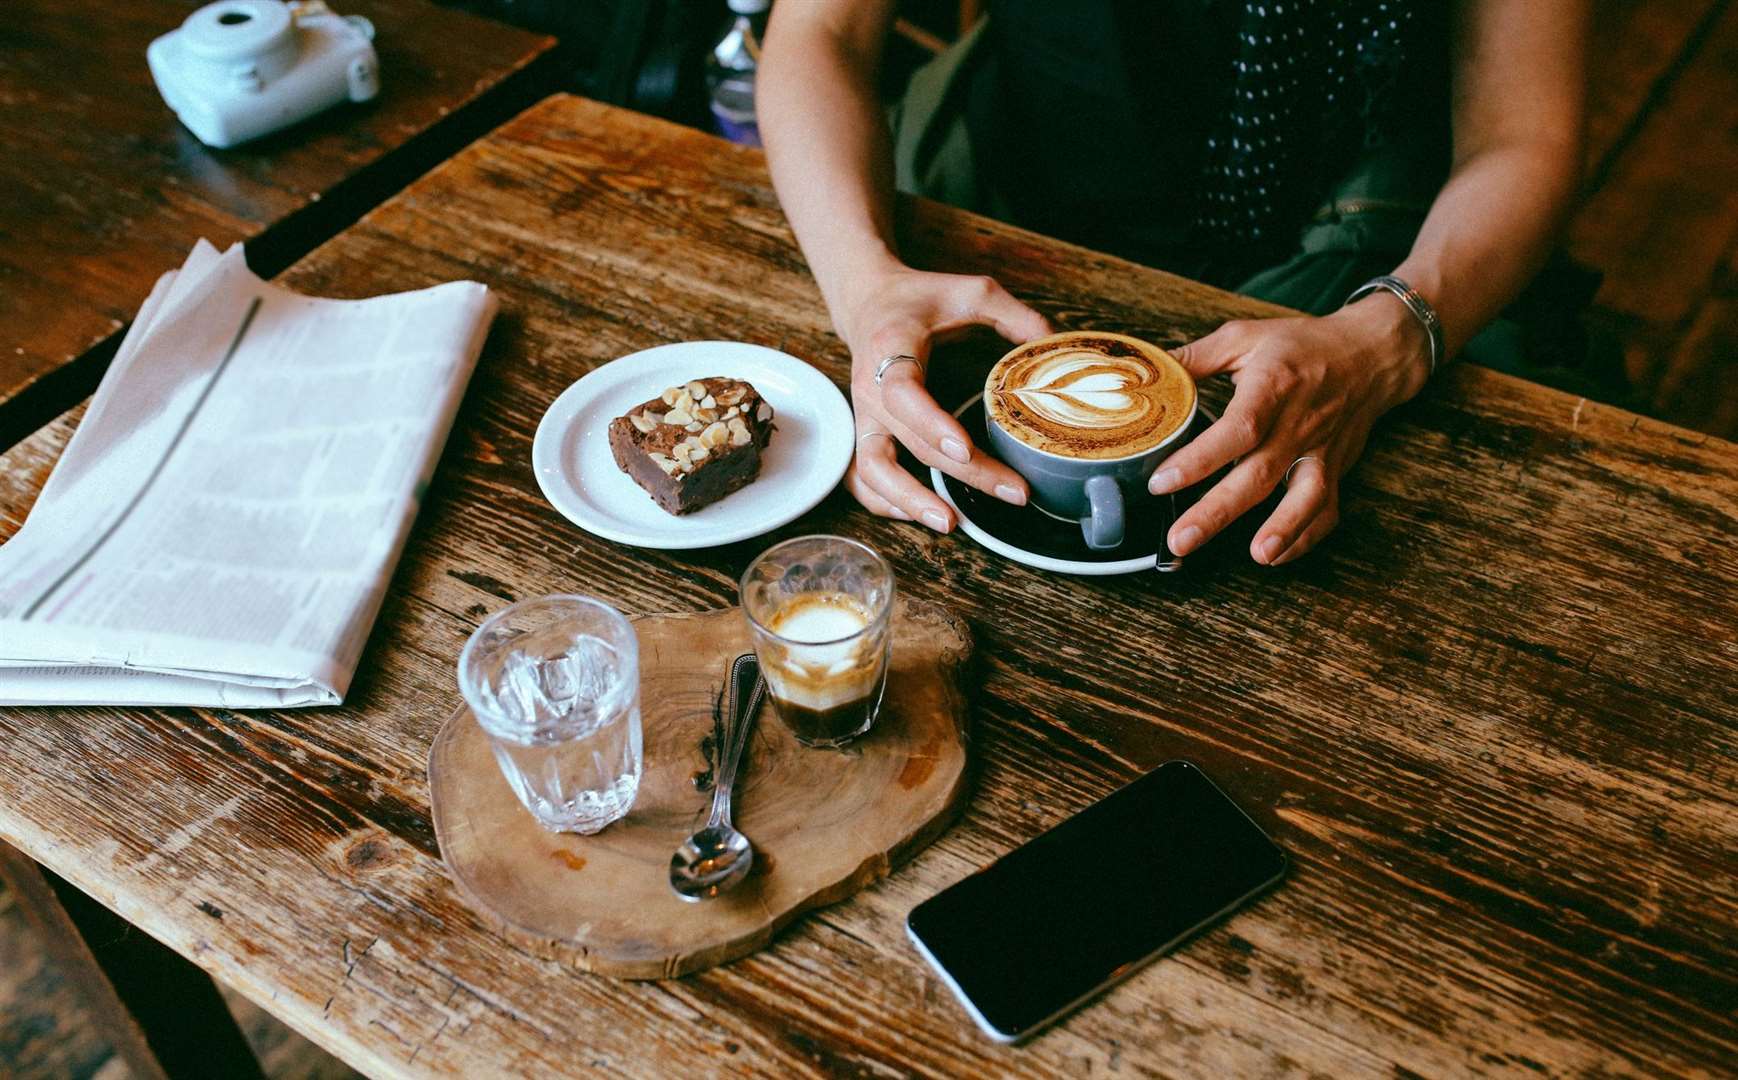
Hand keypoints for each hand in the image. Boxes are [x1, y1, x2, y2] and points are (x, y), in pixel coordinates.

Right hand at [837, 265, 1051, 530]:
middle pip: (909, 443)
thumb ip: (1016, 317)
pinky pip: (863, 478)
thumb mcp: (973, 291)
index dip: (931, 424)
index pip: (903, 394)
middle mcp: (868, 389)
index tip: (964, 448)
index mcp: (891, 349)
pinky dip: (885, 502)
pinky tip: (923, 514)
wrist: (869, 302)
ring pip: (873, 470)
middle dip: (962, 474)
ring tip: (952, 523)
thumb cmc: (921, 299)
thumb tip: (1058, 351)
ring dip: (910, 501)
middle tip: (1011, 492)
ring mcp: (863, 416)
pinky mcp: (864, 432)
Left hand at [1150, 295, 1431, 563]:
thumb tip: (1144, 377)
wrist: (1369, 354)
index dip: (1199, 459)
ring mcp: (1321, 449)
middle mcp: (1298, 423)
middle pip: (1260, 473)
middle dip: (1218, 512)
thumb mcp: (1244, 337)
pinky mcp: (1336, 467)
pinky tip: (1277, 556)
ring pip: (1303, 496)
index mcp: (1272, 387)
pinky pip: (1327, 508)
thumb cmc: (1300, 345)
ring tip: (1257, 556)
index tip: (1161, 482)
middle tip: (1181, 540)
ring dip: (1282, 529)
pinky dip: (1307, 535)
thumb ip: (1193, 359)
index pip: (1237, 429)